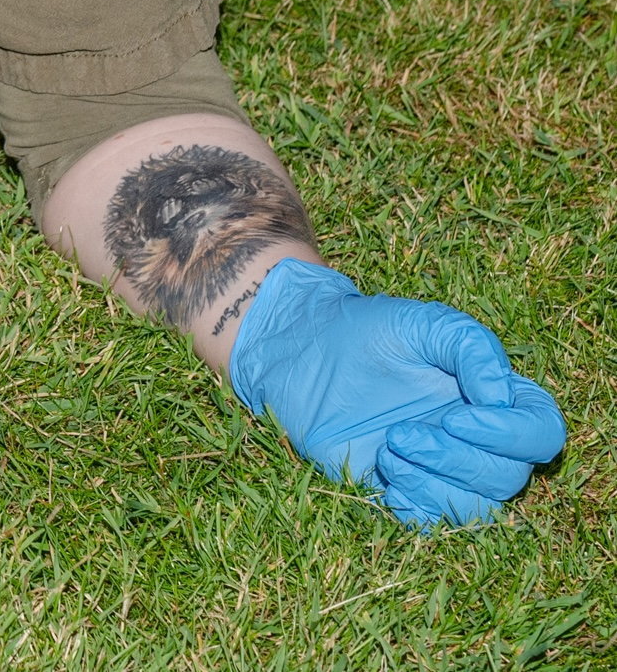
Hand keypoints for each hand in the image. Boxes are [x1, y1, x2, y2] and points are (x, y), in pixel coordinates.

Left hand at [229, 258, 565, 526]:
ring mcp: (443, 467)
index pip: (541, 430)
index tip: (460, 417)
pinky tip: (388, 478)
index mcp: (490, 395)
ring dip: (437, 484)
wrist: (302, 353)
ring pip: (477, 506)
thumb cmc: (363, 331)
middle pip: (509, 475)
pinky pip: (435, 522)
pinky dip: (419, 508)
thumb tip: (501, 397)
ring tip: (391, 446)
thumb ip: (469, 346)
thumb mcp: (418, 322)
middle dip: (459, 459)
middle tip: (404, 432)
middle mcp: (476, 437)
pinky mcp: (408, 488)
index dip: (514, 435)